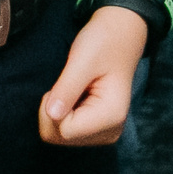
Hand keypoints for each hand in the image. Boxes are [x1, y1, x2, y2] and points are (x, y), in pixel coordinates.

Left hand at [40, 5, 144, 145]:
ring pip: (59, 136)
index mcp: (111, 116)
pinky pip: (65, 131)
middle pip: (59, 137)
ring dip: (57, 111)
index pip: (64, 130)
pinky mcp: (98, 130)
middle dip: (52, 110)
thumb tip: (51, 115)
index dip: (52, 106)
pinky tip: (75, 96)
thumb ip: (67, 88)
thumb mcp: (83, 59)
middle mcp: (111, 131)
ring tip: (73, 88)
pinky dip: (62, 114)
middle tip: (67, 84)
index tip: (63, 83)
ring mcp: (105, 133)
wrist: (121, 35)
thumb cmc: (103, 42)